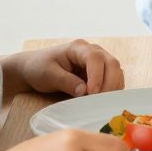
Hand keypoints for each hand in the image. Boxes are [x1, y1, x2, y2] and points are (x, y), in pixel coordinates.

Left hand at [9, 40, 123, 96]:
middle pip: (112, 63)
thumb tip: (84, 91)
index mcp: (78, 48)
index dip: (97, 75)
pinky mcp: (101, 72)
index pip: (95, 58)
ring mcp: (99, 61)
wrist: (34, 68)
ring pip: (117, 72)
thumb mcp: (48, 75)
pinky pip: (114, 79)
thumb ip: (66, 82)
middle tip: (100, 101)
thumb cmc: (39, 68)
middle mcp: (93, 51)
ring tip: (101, 103)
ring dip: (113, 88)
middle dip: (109, 83)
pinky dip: (112, 90)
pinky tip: (103, 100)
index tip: (92, 92)